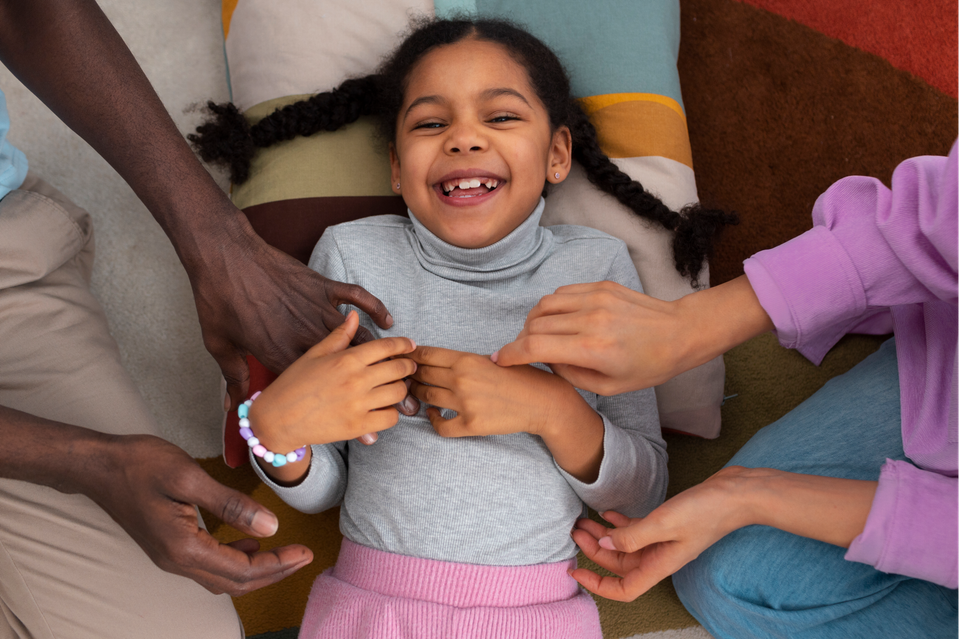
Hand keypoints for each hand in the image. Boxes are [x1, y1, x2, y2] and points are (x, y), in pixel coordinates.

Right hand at [88, 434, 313, 595]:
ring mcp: (170, 556)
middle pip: (234, 582)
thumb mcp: (190, 477)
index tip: (305, 551)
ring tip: (285, 553)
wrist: (97, 466)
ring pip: (222, 577)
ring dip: (255, 570)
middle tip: (304, 557)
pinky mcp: (168, 546)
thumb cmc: (140, 464)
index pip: (241, 570)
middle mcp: (176, 561)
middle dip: (273, 572)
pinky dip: (235, 560)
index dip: (278, 564)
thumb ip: (231, 505)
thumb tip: (270, 527)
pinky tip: (249, 543)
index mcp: (183, 547)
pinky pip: (208, 564)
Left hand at [192, 224, 395, 411]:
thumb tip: (233, 409)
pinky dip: (375, 307)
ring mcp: (317, 309)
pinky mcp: (321, 286)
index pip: (321, 393)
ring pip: (360, 336)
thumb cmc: (218, 302)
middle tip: (408, 402)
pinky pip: (356, 297)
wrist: (224, 258)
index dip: (349, 414)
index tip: (370, 434)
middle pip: (354, 368)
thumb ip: (234, 379)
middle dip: (385, 388)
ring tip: (409, 369)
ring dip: (388, 354)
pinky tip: (388, 320)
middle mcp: (306, 336)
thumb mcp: (219, 346)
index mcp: (283, 354)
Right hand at [250, 311, 415, 454]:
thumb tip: (354, 316)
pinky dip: (392, 414)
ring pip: (398, 394)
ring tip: (394, 388)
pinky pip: (390, 418)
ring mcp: (358, 405)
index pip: (386, 347)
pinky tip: (383, 409)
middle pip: (398, 370)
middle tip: (408, 367)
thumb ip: (338, 336)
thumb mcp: (314, 354)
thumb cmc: (293, 384)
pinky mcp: (358, 427)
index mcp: (346, 359)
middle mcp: (356, 381)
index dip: (402, 344)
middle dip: (407, 366)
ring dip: (400, 389)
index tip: (410, 345)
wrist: (276, 419)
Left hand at [407, 345, 603, 479]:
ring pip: (426, 398)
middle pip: (422, 376)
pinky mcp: (471, 425)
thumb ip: (464, 360)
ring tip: (418, 394)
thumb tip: (435, 360)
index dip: (411, 357)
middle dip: (412, 376)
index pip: (426, 355)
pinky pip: (439, 426)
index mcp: (467, 360)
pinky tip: (434, 414)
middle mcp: (462, 380)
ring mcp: (465, 404)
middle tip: (407, 378)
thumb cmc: (520, 377)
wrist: (542, 401)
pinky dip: (432, 420)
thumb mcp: (492, 358)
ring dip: (418, 396)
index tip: (406, 360)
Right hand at [493, 277, 772, 395]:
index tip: (500, 360)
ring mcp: (595, 298)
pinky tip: (562, 321)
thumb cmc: (647, 366)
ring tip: (544, 336)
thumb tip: (543, 360)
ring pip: (543, 305)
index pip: (534, 347)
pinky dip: (553, 308)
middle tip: (527, 352)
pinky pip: (561, 294)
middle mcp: (590, 320)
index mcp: (593, 349)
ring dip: (535, 322)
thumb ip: (569, 375)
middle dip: (522, 340)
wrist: (679, 333)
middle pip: (534, 325)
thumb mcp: (608, 387)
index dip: (511, 354)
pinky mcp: (600, 286)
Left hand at [570, 472, 743, 600]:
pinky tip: (607, 512)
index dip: (598, 586)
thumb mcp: (663, 522)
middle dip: (594, 550)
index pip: (624, 589)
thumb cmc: (706, 510)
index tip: (574, 573)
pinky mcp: (668, 524)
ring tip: (584, 519)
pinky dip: (620, 523)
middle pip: (619, 564)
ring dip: (604, 535)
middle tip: (575, 530)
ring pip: (625, 545)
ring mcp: (664, 541)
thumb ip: (631, 536)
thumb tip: (603, 546)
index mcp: (660, 564)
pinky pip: (637, 530)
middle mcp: (660, 556)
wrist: (737, 493)